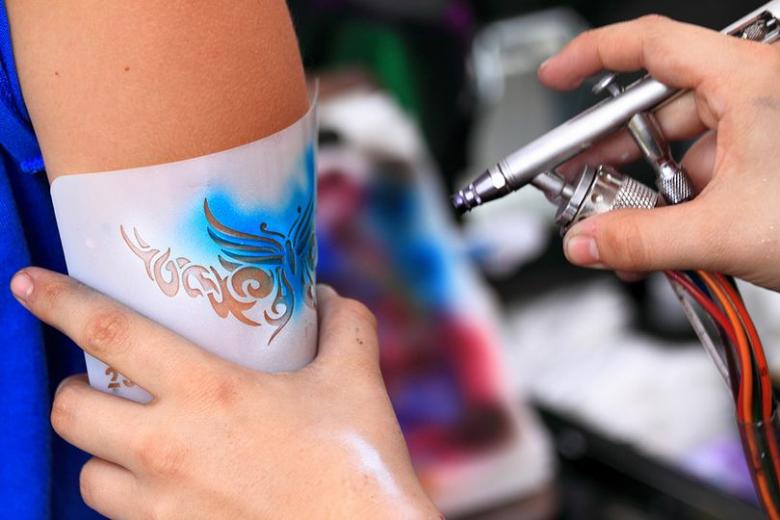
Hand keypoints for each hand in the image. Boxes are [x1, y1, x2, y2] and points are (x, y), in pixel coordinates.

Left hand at [10, 267, 437, 518]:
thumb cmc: (358, 462)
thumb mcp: (355, 378)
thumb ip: (343, 325)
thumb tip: (328, 297)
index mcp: (207, 392)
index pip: (111, 333)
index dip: (61, 301)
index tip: (27, 282)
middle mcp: (168, 449)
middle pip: (71, 413)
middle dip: (68, 391)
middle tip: (95, 382)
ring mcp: (164, 506)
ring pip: (88, 476)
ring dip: (99, 452)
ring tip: (131, 441)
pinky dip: (132, 498)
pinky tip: (168, 487)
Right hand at [538, 15, 779, 290]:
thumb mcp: (727, 231)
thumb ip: (642, 240)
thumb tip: (588, 243)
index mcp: (750, 81)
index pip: (649, 45)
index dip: (591, 55)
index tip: (556, 76)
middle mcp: (757, 93)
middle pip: (658, 110)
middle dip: (612, 156)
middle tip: (579, 186)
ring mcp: (764, 128)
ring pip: (683, 148)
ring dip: (646, 192)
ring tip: (622, 229)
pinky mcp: (769, 160)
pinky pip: (707, 172)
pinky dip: (678, 204)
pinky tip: (660, 237)